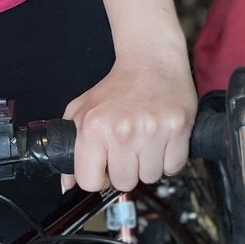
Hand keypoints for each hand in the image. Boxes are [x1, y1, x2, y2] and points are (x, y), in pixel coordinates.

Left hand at [61, 47, 196, 192]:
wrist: (151, 60)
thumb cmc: (118, 86)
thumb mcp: (82, 110)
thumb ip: (69, 146)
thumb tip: (67, 183)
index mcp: (94, 127)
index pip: (90, 181)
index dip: (98, 176)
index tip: (105, 165)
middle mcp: (122, 130)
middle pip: (124, 182)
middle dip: (126, 170)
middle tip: (128, 148)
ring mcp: (151, 130)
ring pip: (150, 177)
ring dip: (148, 164)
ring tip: (146, 141)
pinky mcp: (177, 129)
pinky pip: (173, 167)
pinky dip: (169, 159)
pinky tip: (161, 140)